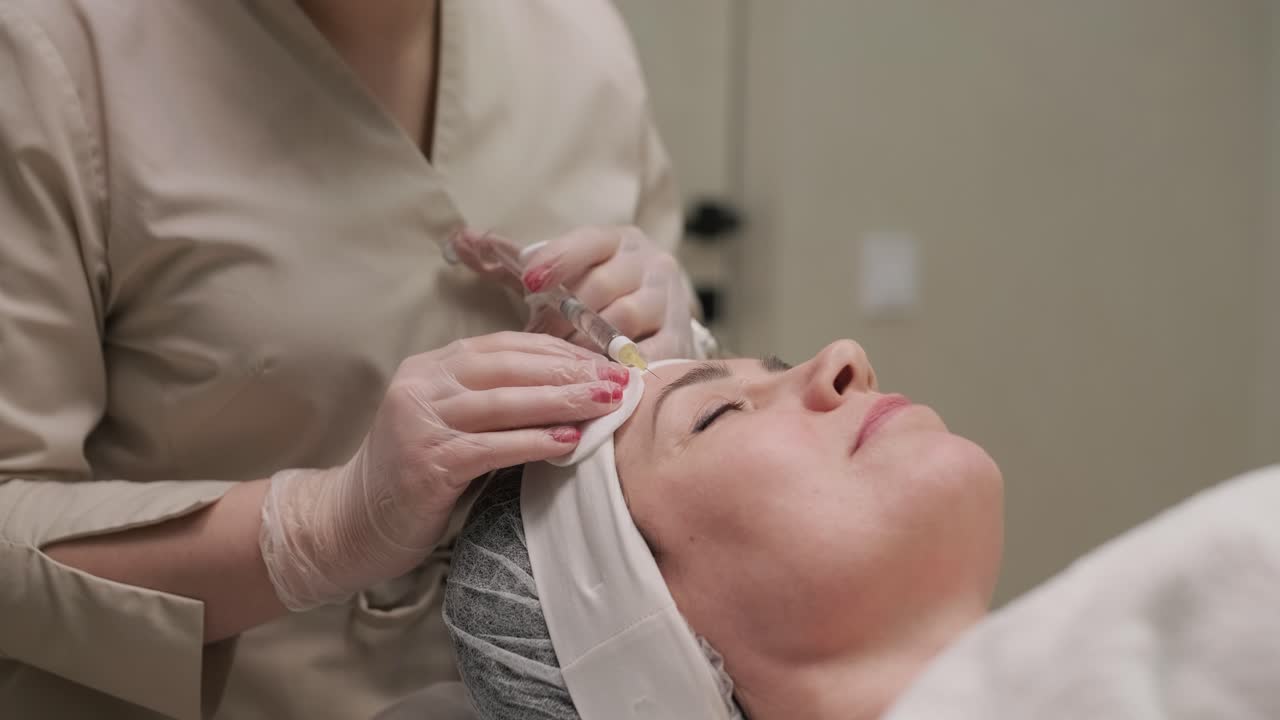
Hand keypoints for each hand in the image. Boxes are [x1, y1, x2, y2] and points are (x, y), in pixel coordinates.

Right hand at [258, 332, 629, 609]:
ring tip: (607, 403)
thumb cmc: (416, 476)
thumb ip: (496, 402)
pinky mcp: (424, 464)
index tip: (607, 359)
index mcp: (430, 368)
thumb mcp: (454, 425)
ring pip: (503, 402)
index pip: (505, 346)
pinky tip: (570, 442)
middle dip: (570, 370)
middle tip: (620, 378)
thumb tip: (571, 386)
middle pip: (508, 367)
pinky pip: (490, 447)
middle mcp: (421, 385)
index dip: (559, 350)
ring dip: (561, 400)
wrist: (350, 524)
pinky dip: (533, 443)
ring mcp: (418, 423)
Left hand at [454, 227, 697, 359]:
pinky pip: (649, 354)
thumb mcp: (564, 272)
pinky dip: (620, 369)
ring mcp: (669, 300)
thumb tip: (462, 239)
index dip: (557, 261)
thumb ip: (514, 259)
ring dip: (587, 345)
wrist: (661, 316)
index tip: (527, 283)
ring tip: (560, 364)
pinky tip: (595, 381)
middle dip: (563, 317)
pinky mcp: (681, 338)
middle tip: (536, 342)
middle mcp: (649, 263)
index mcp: (617, 240)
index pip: (587, 242)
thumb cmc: (598, 295)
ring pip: (625, 319)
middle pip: (602, 286)